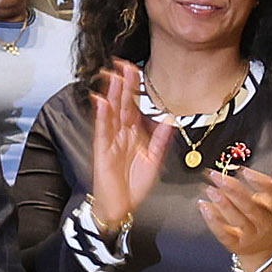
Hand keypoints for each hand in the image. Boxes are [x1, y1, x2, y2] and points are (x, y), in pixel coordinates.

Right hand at [86, 61, 173, 234]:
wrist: (121, 206)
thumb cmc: (133, 185)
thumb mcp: (153, 159)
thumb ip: (160, 138)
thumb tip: (170, 119)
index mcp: (133, 134)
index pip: (134, 105)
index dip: (134, 88)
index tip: (136, 69)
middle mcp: (120, 134)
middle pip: (122, 104)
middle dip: (123, 84)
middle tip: (125, 64)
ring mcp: (110, 140)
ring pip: (111, 112)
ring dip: (112, 94)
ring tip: (114, 76)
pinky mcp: (102, 150)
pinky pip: (102, 130)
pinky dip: (102, 115)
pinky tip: (102, 101)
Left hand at [200, 149, 271, 271]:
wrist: (264, 247)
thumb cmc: (268, 215)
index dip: (260, 183)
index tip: (245, 171)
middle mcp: (265, 223)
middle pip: (251, 208)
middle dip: (234, 191)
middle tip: (218, 176)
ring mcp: (250, 235)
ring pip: (237, 220)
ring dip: (223, 204)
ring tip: (210, 189)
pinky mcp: (235, 244)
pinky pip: (224, 234)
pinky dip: (213, 220)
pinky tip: (204, 206)